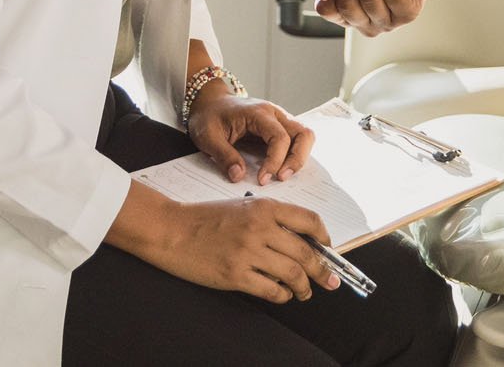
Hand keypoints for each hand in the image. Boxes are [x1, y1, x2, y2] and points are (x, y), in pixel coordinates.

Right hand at [139, 194, 341, 302]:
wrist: (172, 230)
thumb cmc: (206, 218)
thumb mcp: (243, 208)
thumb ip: (271, 220)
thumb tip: (301, 242)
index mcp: (264, 208)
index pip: (309, 221)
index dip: (324, 238)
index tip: (329, 249)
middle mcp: (260, 228)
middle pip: (306, 253)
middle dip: (323, 271)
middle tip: (330, 281)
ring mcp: (248, 253)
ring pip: (292, 274)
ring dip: (305, 288)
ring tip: (305, 293)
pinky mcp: (235, 275)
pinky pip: (271, 290)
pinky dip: (283, 295)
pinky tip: (283, 295)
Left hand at [187, 90, 315, 185]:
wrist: (210, 102)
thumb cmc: (209, 116)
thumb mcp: (208, 136)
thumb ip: (224, 156)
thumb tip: (239, 176)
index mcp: (258, 112)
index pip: (279, 137)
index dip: (274, 161)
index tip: (262, 179)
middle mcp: (275, 113)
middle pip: (303, 133)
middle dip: (297, 159)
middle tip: (281, 178)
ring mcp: (279, 119)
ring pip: (305, 136)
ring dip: (299, 158)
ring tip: (282, 176)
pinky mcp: (279, 128)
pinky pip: (296, 141)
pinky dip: (294, 156)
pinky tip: (281, 169)